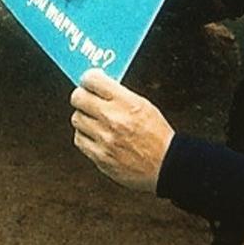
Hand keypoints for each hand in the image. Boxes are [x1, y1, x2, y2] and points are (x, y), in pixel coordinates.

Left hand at [70, 68, 174, 193]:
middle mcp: (113, 119)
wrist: (167, 165)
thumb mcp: (144, 105)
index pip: (92, 80)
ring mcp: (105, 139)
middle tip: (85, 99)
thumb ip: (119, 95)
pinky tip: (95, 136)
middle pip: (78, 98)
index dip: (88, 79)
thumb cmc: (158, 135)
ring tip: (94, 121)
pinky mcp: (100, 157)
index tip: (88, 82)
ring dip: (84, 118)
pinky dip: (85, 137)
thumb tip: (99, 86)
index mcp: (126, 103)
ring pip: (77, 119)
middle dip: (81, 96)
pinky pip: (79, 140)